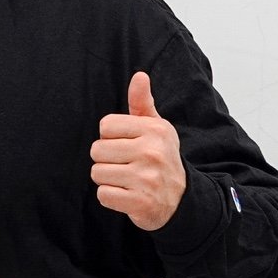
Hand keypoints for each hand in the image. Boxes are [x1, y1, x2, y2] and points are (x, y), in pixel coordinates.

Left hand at [90, 71, 185, 230]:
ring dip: (107, 179)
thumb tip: (139, 75)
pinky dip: (110, 197)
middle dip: (106, 160)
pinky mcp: (141, 202)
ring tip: (127, 180)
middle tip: (126, 165)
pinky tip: (127, 194)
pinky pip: (103, 195)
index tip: (127, 145)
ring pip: (97, 173)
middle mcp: (152, 152)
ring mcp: (147, 178)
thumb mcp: (155, 128)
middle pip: (97, 150)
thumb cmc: (160, 157)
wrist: (181, 199)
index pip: (105, 126)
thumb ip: (142, 102)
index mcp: (154, 130)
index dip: (110, 137)